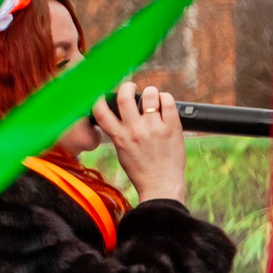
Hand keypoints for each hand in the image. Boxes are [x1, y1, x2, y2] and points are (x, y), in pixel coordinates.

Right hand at [92, 78, 185, 202]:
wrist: (160, 185)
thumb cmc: (141, 171)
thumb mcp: (122, 153)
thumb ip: (119, 134)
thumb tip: (120, 116)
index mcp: (119, 138)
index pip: (101, 112)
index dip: (100, 99)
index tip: (105, 94)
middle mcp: (135, 131)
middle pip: (125, 97)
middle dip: (127, 86)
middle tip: (131, 87)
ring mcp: (154, 128)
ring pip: (149, 95)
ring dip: (150, 92)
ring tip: (152, 98)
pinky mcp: (172, 127)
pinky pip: (168, 101)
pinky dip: (165, 98)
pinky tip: (164, 103)